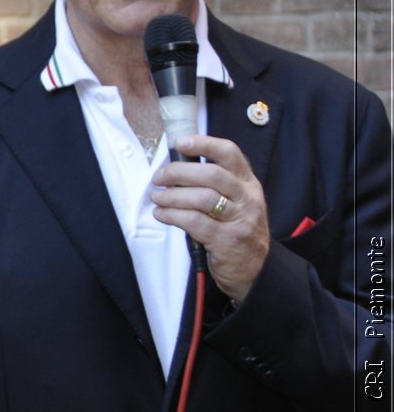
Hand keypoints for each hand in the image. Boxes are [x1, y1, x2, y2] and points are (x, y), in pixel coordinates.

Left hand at [150, 134, 270, 301]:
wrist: (254, 269)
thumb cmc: (236, 232)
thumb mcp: (236, 203)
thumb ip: (215, 186)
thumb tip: (177, 169)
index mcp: (248, 183)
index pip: (230, 154)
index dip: (204, 144)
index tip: (181, 142)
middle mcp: (247, 198)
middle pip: (211, 175)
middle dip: (179, 173)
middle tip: (159, 177)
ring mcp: (240, 219)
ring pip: (202, 198)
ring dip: (172, 196)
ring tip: (157, 197)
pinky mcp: (227, 240)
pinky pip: (194, 222)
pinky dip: (172, 215)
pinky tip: (162, 214)